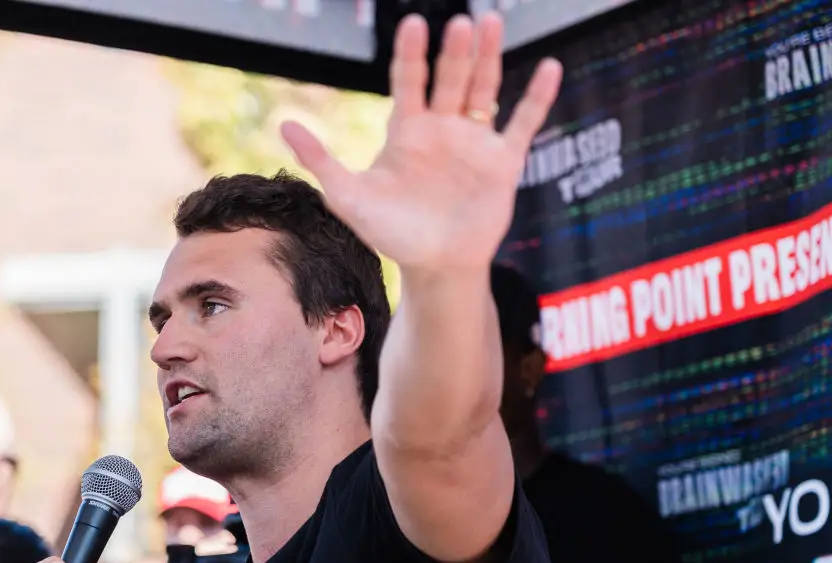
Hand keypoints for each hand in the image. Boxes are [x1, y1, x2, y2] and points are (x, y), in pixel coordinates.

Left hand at [281, 12, 561, 270]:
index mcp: (407, 131)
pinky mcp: (502, 162)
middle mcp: (442, 128)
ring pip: (485, 89)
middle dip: (455, 52)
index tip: (413, 23)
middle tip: (462, 23)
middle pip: (450, 78)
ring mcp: (474, 142)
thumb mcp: (349, 197)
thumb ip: (321, 160)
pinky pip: (522, 123)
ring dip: (489, 58)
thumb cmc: (391, 234)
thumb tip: (284, 124)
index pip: (409, 81)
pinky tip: (550, 67)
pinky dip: (537, 98)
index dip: (411, 54)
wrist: (434, 266)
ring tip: (493, 23)